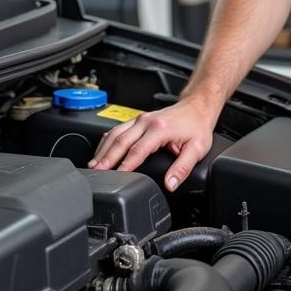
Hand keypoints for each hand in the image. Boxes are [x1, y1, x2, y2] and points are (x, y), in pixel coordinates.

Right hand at [88, 96, 218, 190]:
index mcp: (159, 129)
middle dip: (106, 158)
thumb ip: (183, 168)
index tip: (115, 178)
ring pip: (115, 133)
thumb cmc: (196, 126)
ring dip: (103, 149)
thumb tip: (170, 183)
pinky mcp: (138, 119)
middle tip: (95, 172)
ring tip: (93, 165)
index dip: (125, 166)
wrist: (197, 106)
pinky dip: (107, 140)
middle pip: (120, 141)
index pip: (137, 150)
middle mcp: (146, 121)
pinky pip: (118, 128)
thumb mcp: (197, 149)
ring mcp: (141, 118)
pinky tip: (101, 149)